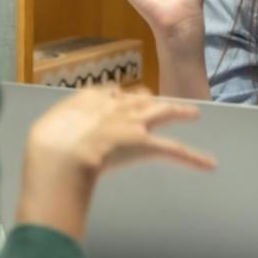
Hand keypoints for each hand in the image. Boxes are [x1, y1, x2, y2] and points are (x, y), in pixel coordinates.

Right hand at [17, 86, 214, 239]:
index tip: (121, 100)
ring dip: (179, 111)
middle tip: (161, 102)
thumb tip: (53, 140)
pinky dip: (193, 158)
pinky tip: (209, 163)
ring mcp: (135, 124)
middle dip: (151, 99)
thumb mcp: (49, 130)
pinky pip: (175, 150)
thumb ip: (59, 128)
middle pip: (141, 97)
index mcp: (93, 100)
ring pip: (164, 112)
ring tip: (192, 112)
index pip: (112, 94)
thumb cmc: (48, 145)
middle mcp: (117, 106)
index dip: (118, 99)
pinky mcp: (147, 144)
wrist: (61, 154)